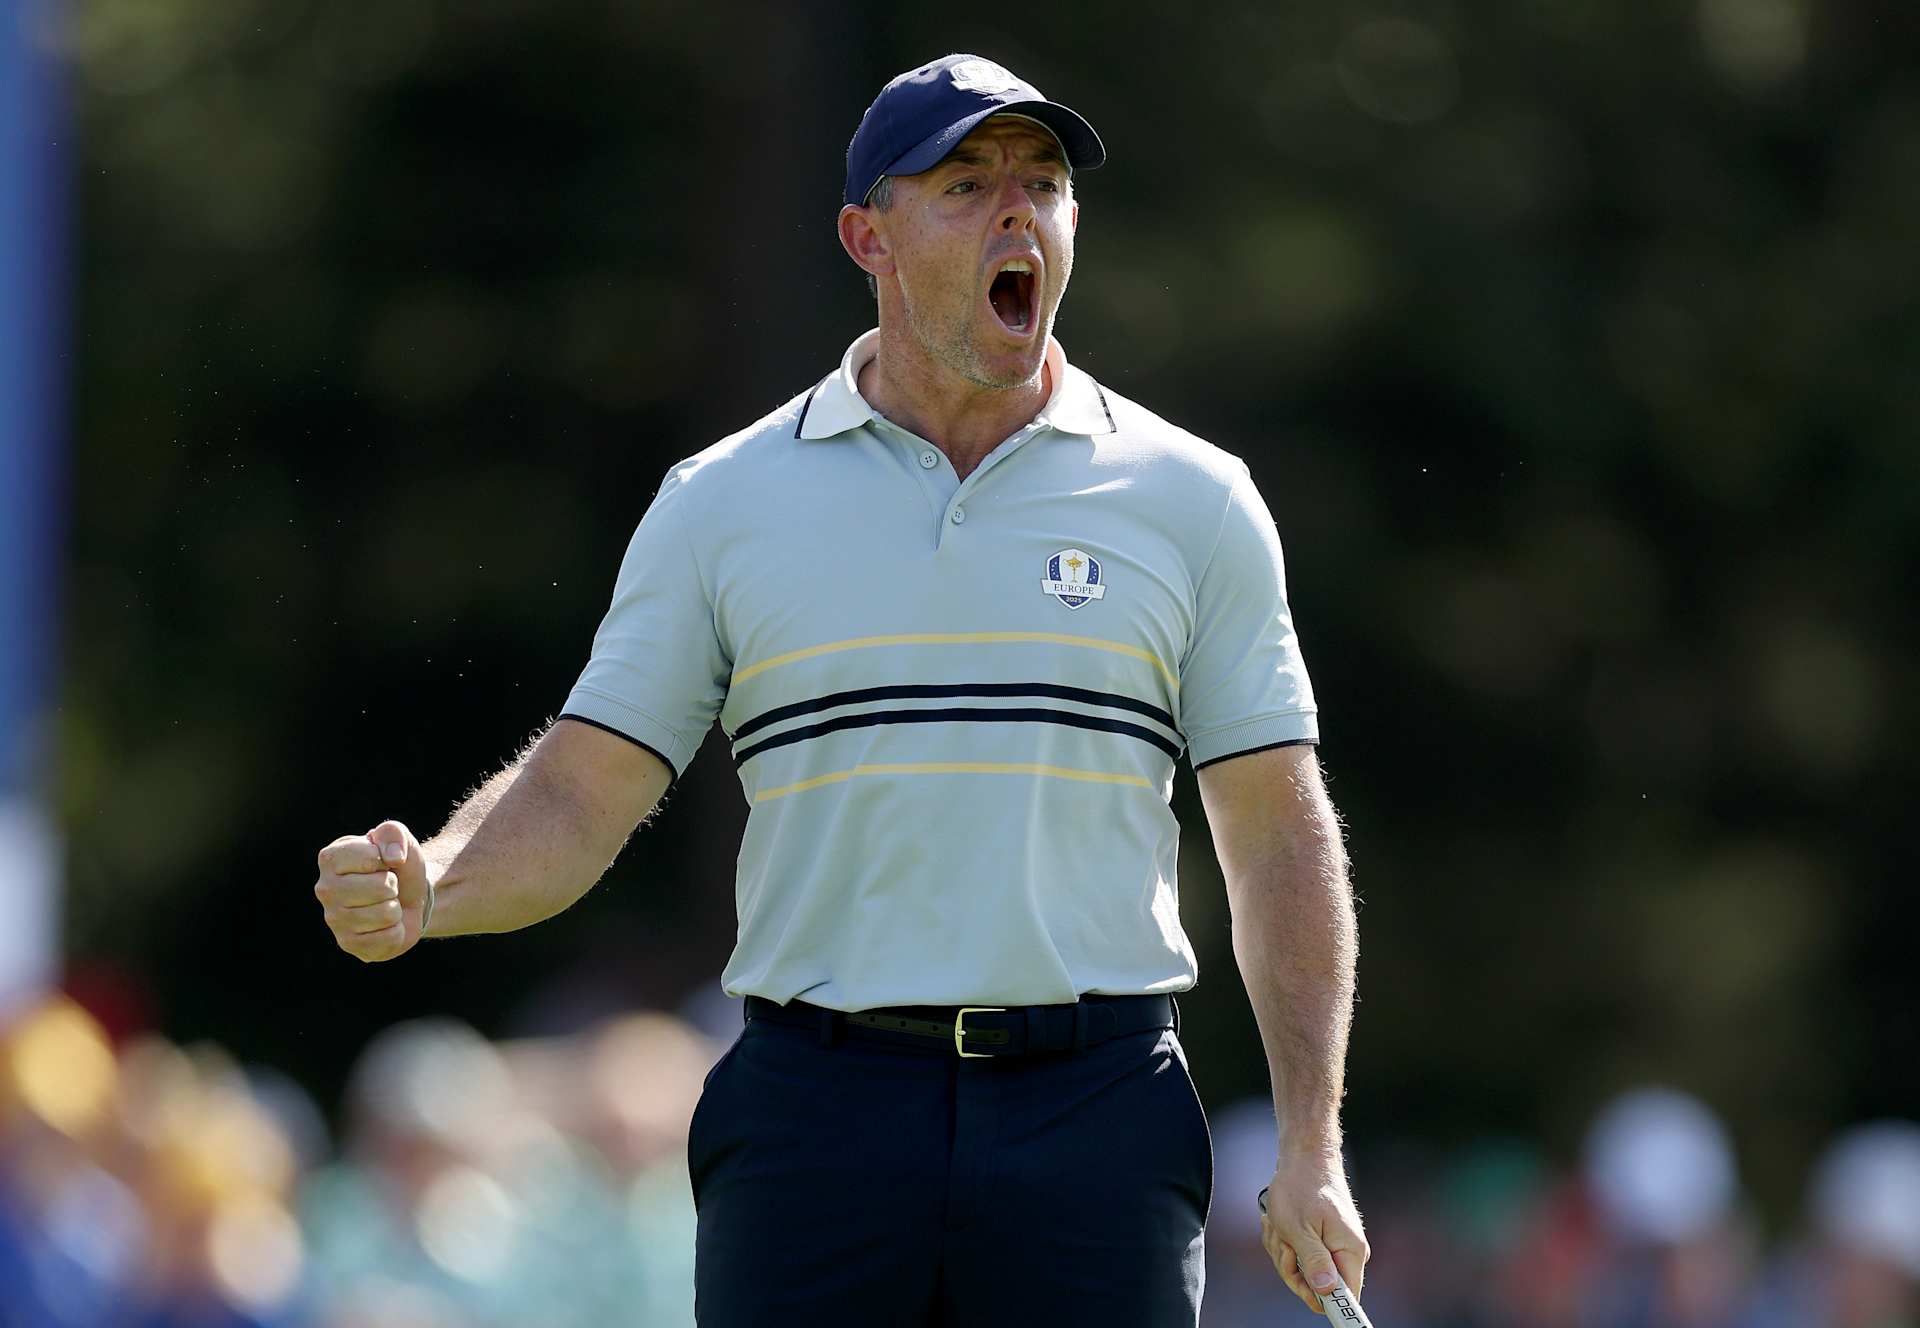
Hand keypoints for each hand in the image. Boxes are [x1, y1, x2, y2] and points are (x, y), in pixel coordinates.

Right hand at [313, 820, 431, 961]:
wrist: (407, 897)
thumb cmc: (396, 866)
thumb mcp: (398, 839)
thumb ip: (394, 833)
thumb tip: (394, 857)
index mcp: (330, 858)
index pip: (371, 859)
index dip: (388, 860)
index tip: (381, 864)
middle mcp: (324, 889)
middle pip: (381, 888)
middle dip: (394, 886)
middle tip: (386, 887)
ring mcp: (333, 919)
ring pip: (386, 913)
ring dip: (395, 909)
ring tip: (385, 904)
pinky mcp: (348, 944)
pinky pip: (388, 938)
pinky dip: (396, 931)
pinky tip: (384, 925)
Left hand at [1258, 1151, 1368, 1314]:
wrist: (1303, 1157)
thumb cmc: (1302, 1187)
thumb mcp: (1300, 1228)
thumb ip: (1313, 1262)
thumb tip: (1326, 1292)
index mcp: (1350, 1252)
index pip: (1346, 1297)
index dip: (1325, 1302)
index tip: (1307, 1293)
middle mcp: (1345, 1253)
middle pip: (1316, 1287)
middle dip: (1291, 1267)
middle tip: (1284, 1240)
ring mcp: (1331, 1246)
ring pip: (1300, 1271)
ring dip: (1283, 1250)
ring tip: (1281, 1224)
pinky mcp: (1318, 1240)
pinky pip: (1295, 1256)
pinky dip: (1282, 1241)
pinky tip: (1279, 1222)